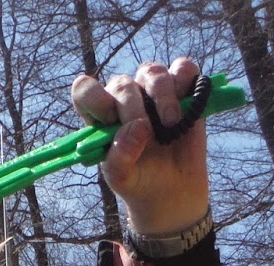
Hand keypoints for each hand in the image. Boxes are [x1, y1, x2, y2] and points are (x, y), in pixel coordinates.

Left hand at [70, 57, 210, 235]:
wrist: (171, 190)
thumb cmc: (138, 179)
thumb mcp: (122, 176)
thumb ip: (120, 157)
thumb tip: (138, 127)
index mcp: (100, 115)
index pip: (84, 90)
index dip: (95, 98)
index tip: (110, 119)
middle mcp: (124, 97)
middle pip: (122, 85)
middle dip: (133, 109)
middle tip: (148, 136)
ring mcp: (152, 90)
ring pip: (152, 72)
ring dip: (163, 97)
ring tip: (171, 124)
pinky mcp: (182, 88)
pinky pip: (183, 68)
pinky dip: (187, 81)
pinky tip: (188, 105)